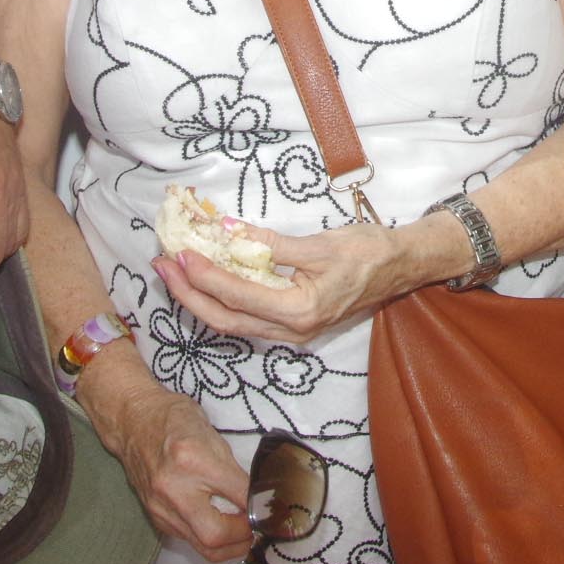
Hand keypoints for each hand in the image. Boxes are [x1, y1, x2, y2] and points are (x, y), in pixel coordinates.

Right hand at [82, 365, 252, 560]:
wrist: (132, 421)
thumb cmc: (173, 418)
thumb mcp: (211, 432)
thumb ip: (233, 466)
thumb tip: (258, 494)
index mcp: (192, 459)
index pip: (238, 495)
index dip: (260, 506)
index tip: (272, 508)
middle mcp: (173, 489)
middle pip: (214, 536)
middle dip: (243, 537)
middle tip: (258, 528)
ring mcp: (160, 507)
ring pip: (201, 546)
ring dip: (229, 545)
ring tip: (245, 533)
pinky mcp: (156, 517)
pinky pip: (188, 539)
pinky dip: (209, 538)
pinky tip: (221, 527)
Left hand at [155, 215, 454, 348]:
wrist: (402, 267)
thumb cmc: (368, 252)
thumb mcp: (319, 243)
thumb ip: (271, 243)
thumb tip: (228, 232)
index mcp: (299, 312)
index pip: (236, 295)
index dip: (203, 274)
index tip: (179, 251)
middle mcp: (291, 331)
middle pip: (224, 319)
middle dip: (188, 294)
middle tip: (162, 264)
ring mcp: (291, 332)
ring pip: (232, 322)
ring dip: (200, 298)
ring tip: (174, 271)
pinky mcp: (291, 323)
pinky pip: (246, 317)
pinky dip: (221, 298)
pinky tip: (207, 278)